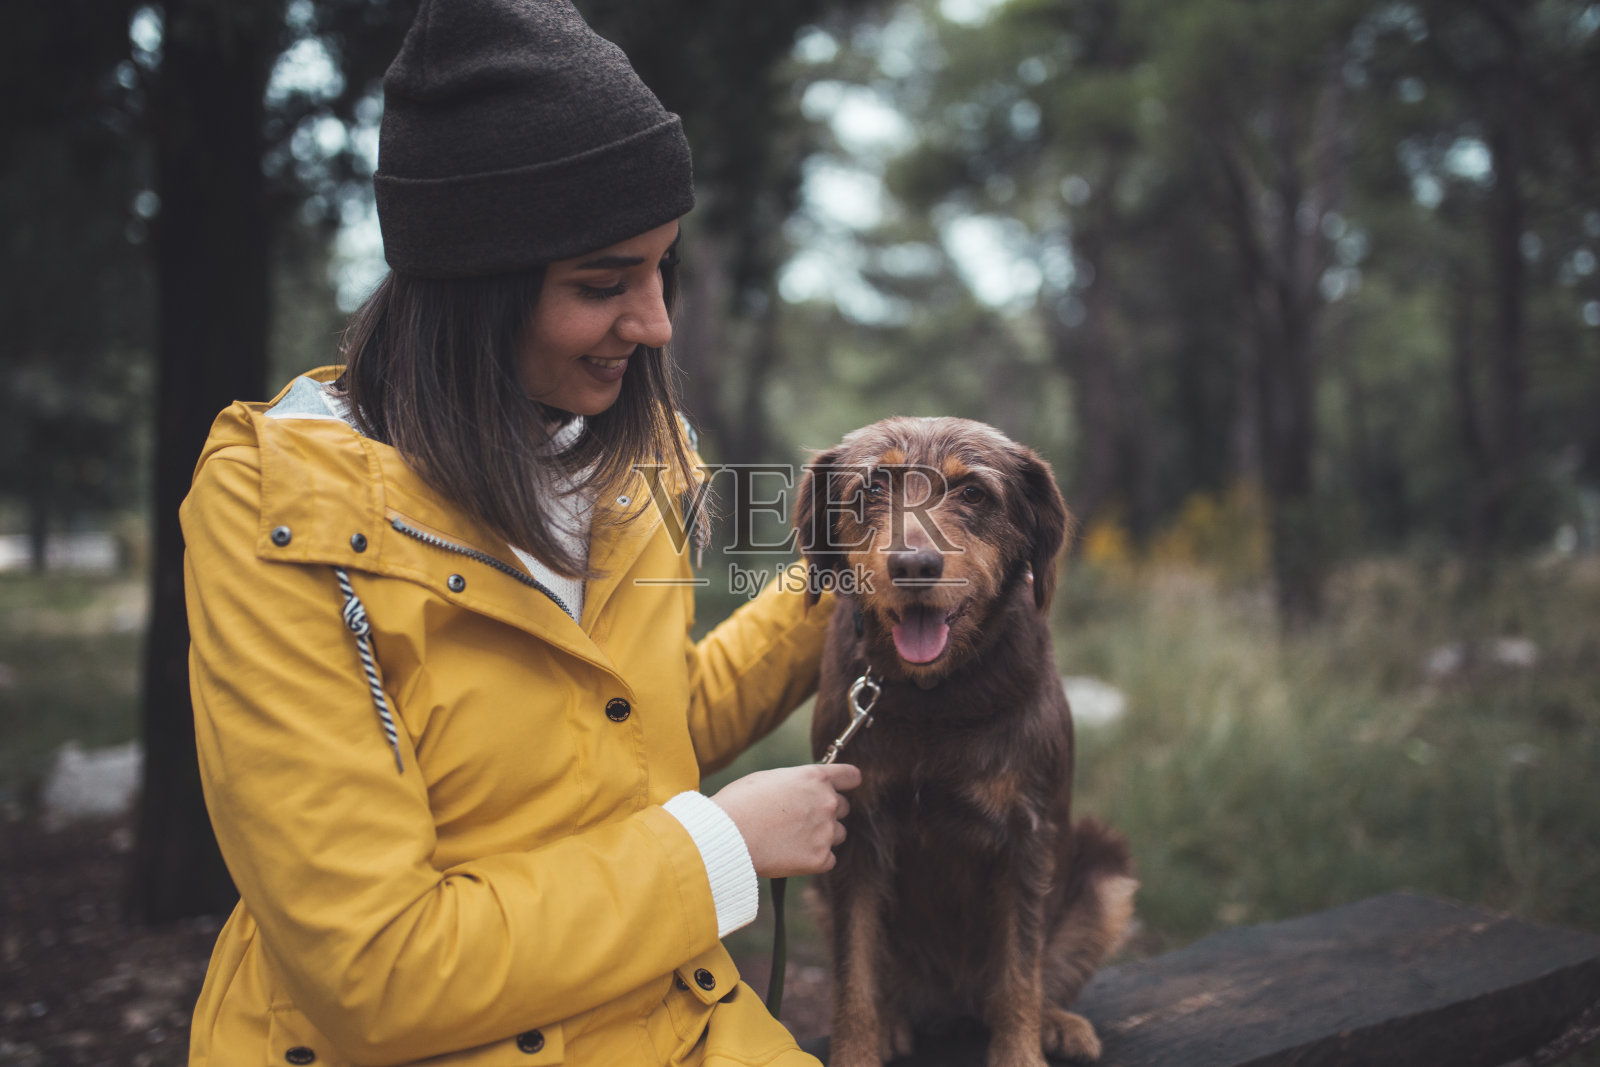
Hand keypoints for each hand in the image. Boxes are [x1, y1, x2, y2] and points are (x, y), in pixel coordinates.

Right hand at [711, 764, 860, 877]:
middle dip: (827, 812)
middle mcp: (826, 802)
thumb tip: (802, 792)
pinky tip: (792, 856)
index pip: (850, 776)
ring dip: (822, 836)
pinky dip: (815, 859)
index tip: (843, 788)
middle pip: (843, 808)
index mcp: (814, 778)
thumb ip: (796, 784)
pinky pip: (828, 859)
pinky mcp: (820, 859)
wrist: (728, 836)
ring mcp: (825, 831)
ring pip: (838, 834)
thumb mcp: (769, 779)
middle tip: (801, 820)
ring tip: (792, 839)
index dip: (846, 782)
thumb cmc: (739, 804)